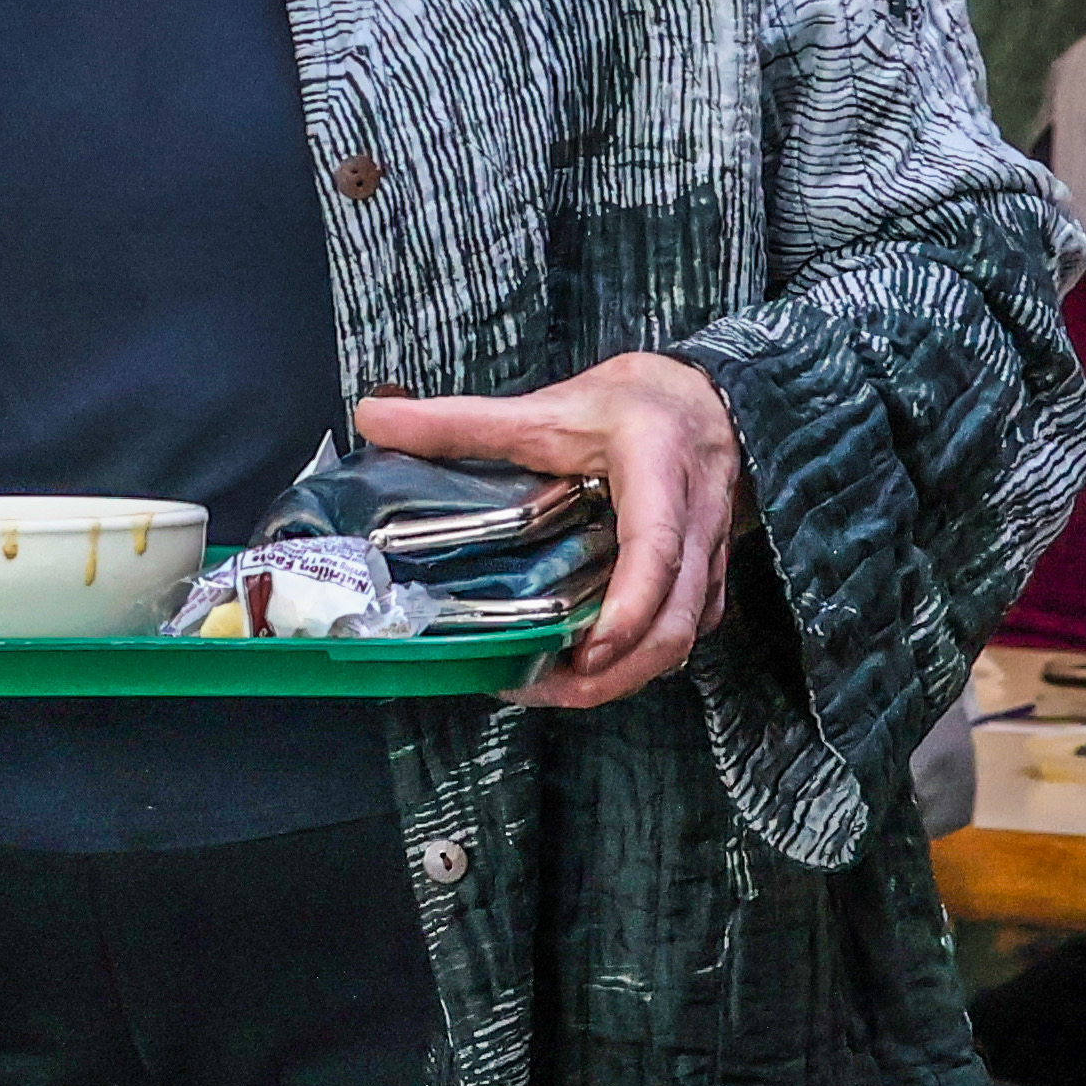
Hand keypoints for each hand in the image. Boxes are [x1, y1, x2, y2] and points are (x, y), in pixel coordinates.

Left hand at [359, 354, 737, 710]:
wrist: (706, 397)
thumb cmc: (634, 402)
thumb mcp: (547, 407)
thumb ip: (462, 420)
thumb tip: (375, 417)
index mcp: (657, 469)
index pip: (656, 547)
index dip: (628, 607)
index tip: (589, 650)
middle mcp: (696, 520)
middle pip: (674, 619)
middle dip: (618, 670)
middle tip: (552, 687)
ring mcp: (710, 556)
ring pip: (682, 636)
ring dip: (625, 674)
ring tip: (556, 686)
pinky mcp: (708, 578)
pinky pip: (683, 632)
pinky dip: (640, 660)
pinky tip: (591, 666)